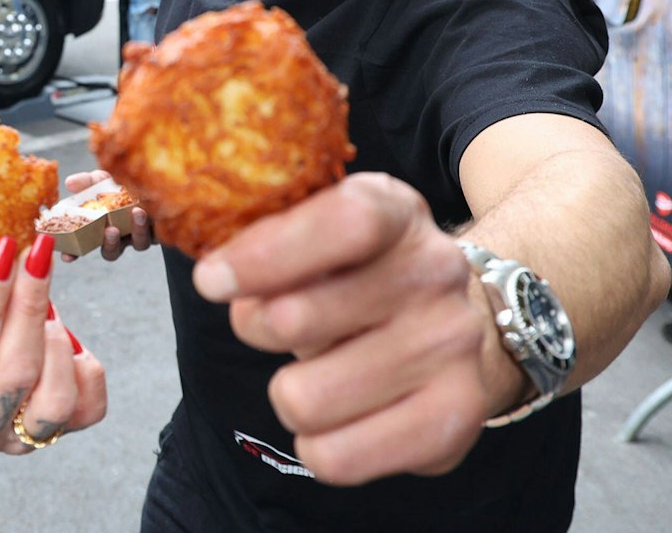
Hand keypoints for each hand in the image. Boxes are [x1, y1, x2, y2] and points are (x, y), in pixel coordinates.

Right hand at [0, 235, 107, 457]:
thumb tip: (6, 254)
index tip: (4, 252)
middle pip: (15, 373)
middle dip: (30, 305)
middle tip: (38, 257)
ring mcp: (14, 442)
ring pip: (55, 401)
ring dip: (57, 342)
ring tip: (49, 309)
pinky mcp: (51, 438)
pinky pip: (87, 409)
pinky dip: (85, 368)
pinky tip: (68, 342)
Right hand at [57, 170, 153, 262]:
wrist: (153, 177)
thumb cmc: (121, 181)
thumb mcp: (102, 178)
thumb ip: (87, 181)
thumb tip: (69, 182)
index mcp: (100, 225)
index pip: (83, 245)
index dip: (73, 253)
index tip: (67, 257)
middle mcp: (120, 234)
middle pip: (110, 251)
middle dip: (109, 245)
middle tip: (110, 231)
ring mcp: (139, 234)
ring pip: (137, 245)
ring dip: (137, 231)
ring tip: (136, 212)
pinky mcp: (159, 232)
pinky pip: (155, 236)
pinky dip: (148, 224)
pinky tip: (145, 210)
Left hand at [190, 173, 492, 484]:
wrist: (460, 322)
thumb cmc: (362, 274)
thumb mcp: (321, 232)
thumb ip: (272, 241)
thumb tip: (217, 277)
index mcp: (396, 213)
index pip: (344, 223)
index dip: (267, 254)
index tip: (211, 281)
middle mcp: (435, 274)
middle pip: (298, 318)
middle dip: (256, 328)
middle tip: (269, 327)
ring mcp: (453, 347)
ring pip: (305, 400)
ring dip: (289, 394)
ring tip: (316, 375)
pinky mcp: (456, 418)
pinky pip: (336, 458)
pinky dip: (316, 446)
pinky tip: (338, 419)